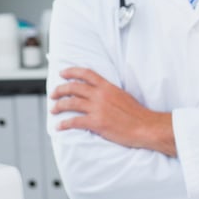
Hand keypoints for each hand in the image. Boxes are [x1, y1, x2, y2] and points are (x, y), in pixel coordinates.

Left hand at [50, 67, 174, 155]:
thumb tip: (99, 94)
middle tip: (53, 94)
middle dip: (60, 90)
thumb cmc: (138, 114)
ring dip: (58, 106)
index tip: (62, 73)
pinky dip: (64, 124)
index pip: (86, 74)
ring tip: (54, 109)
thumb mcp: (124, 96)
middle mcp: (101, 95)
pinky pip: (74, 122)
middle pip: (73, 87)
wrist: (145, 126)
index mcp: (108, 87)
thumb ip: (109, 93)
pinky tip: (59, 126)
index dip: (72, 71)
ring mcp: (97, 109)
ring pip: (70, 103)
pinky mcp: (96, 123)